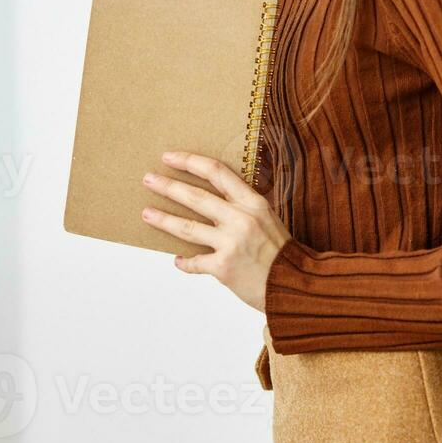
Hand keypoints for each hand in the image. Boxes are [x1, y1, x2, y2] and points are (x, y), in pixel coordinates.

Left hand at [141, 150, 289, 312]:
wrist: (295, 284)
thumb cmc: (281, 251)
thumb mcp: (267, 218)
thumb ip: (242, 206)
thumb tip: (211, 198)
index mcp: (253, 202)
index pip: (217, 172)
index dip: (190, 162)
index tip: (170, 158)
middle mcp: (241, 219)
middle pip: (196, 197)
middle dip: (168, 187)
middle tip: (148, 180)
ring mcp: (231, 244)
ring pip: (187, 228)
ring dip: (164, 220)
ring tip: (147, 213)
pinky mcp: (224, 268)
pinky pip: (195, 262)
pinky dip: (184, 262)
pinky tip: (177, 260)